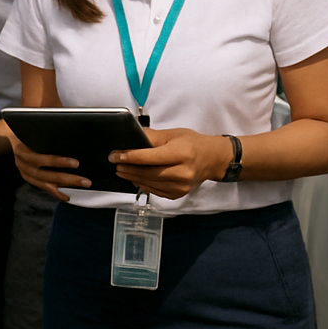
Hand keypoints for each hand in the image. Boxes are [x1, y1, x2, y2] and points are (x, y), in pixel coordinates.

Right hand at [11, 135, 89, 201]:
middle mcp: (22, 163)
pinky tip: (66, 196)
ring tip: (79, 187)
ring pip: (44, 183)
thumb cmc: (27, 130)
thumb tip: (67, 132)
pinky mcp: (28, 177)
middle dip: (67, 179)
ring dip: (63, 187)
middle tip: (85, 181)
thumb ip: (47, 132)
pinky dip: (54, 192)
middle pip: (45, 174)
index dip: (58, 162)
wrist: (10, 135)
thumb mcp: (33, 127)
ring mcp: (24, 172)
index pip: (41, 158)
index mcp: (22, 149)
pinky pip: (42, 187)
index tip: (76, 163)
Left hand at [109, 128, 232, 199]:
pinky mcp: (179, 194)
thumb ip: (152, 136)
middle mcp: (182, 172)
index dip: (130, 156)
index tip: (115, 155)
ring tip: (122, 171)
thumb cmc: (192, 144)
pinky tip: (136, 179)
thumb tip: (131, 136)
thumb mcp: (173, 134)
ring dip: (133, 178)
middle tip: (115, 163)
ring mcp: (181, 186)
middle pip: (148, 173)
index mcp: (181, 153)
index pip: (150, 157)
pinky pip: (156, 191)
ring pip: (150, 184)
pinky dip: (144, 185)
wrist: (212, 159)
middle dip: (128, 168)